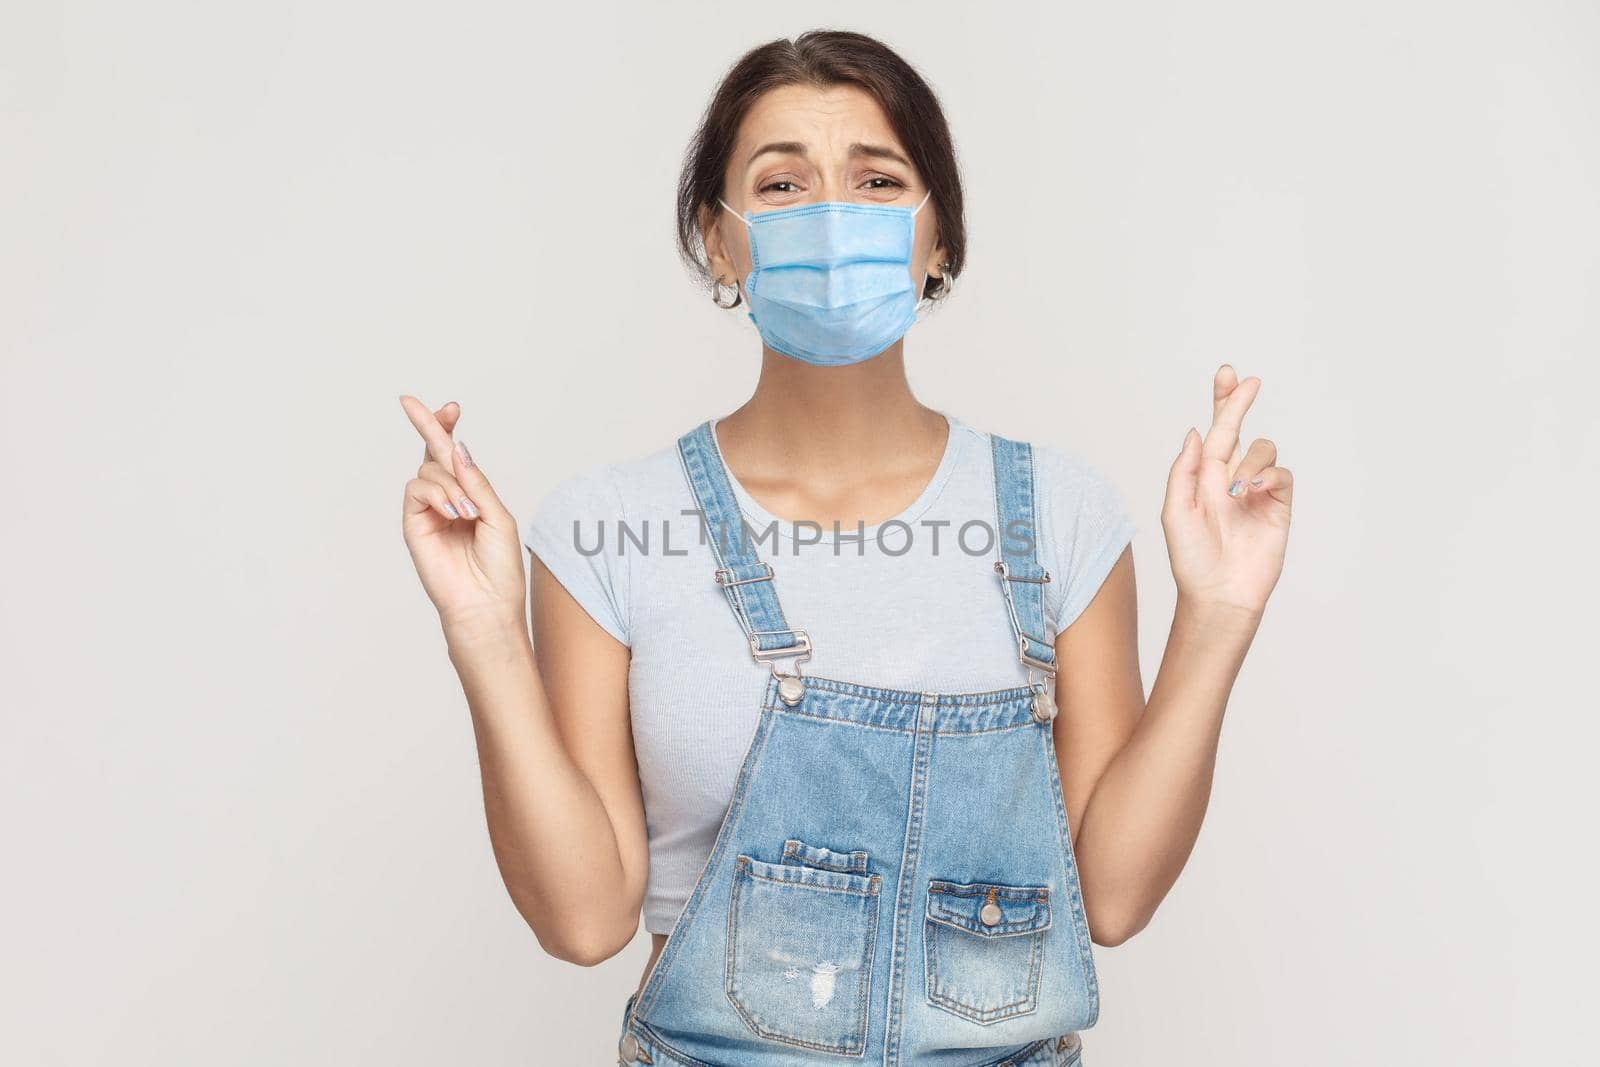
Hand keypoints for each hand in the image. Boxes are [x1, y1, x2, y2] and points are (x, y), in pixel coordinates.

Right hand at [398, 395, 525, 639]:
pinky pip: (417, 489)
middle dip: (427, 425)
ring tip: (468, 513)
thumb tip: (457, 448)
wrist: (486, 604)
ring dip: (451, 484)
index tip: (452, 408)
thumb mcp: (497, 516)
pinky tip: (455, 513)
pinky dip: (438, 494)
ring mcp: (429, 512)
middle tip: (411, 402)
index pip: (457, 458)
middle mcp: (449, 501)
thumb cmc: (499, 568)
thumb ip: (476, 482)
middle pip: (432, 453)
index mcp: (472, 496)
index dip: (450, 430)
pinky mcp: (414, 525)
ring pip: (428, 471)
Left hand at [1161, 364, 1292, 620]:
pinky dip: (1268, 475)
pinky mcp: (1278, 506)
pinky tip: (1252, 491)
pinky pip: (1281, 475)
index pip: (1214, 431)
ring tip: (1235, 490)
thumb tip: (1197, 432)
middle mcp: (1230, 477)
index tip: (1227, 374)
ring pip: (1263, 450)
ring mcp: (1256, 491)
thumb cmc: (1191, 559)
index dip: (1222, 403)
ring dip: (1249, 461)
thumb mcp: (1176, 513)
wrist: (1218, 595)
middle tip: (1249, 382)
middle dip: (1241, 403)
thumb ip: (1184, 471)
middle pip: (1240, 429)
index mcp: (1204, 476)